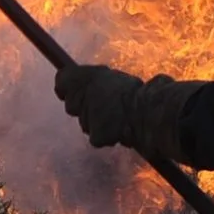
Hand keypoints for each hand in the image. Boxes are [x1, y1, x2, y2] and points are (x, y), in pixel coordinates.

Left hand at [54, 65, 203, 155]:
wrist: (151, 112)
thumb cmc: (141, 93)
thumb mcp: (118, 79)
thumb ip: (99, 80)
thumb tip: (76, 81)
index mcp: (89, 75)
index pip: (62, 81)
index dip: (67, 87)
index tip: (70, 91)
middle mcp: (83, 94)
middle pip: (72, 106)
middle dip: (85, 108)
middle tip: (105, 107)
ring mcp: (87, 117)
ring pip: (86, 123)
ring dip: (98, 123)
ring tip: (119, 117)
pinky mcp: (96, 135)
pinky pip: (97, 138)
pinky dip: (107, 136)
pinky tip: (121, 130)